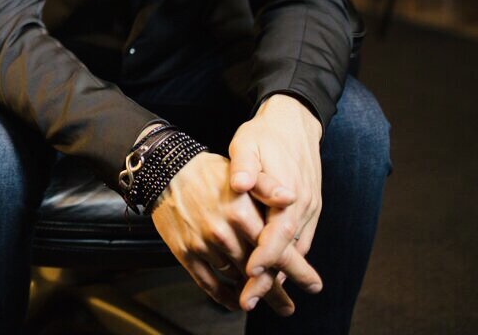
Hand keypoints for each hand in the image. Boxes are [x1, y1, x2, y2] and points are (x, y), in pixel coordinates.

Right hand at [150, 151, 295, 312]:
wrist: (164, 171)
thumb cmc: (206, 172)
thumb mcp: (240, 171)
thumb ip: (267, 186)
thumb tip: (291, 198)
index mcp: (240, 212)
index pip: (275, 249)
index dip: (296, 269)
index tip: (313, 285)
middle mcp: (222, 232)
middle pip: (258, 271)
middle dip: (277, 292)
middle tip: (289, 307)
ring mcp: (202, 244)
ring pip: (235, 278)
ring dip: (252, 293)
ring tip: (266, 302)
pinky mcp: (185, 252)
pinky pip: (208, 283)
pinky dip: (223, 296)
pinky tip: (235, 301)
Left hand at [228, 94, 324, 311]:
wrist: (294, 123)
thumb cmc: (265, 134)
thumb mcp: (248, 143)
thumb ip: (246, 166)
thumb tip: (240, 183)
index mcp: (290, 193)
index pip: (279, 232)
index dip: (265, 254)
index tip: (249, 271)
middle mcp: (303, 207)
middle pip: (288, 252)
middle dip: (269, 279)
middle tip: (248, 302)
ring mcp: (308, 211)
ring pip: (295, 252)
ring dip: (277, 276)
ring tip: (253, 298)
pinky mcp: (307, 212)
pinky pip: (297, 243)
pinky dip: (283, 262)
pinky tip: (267, 276)